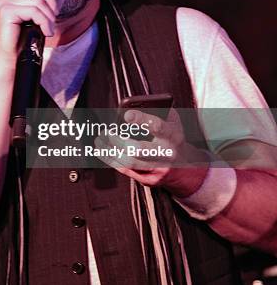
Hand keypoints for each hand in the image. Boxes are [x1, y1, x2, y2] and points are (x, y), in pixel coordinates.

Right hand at [0, 0, 65, 64]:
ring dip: (49, 15)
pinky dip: (45, 22)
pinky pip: (34, 10)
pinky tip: (46, 32)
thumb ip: (45, 1)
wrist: (10, 62)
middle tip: (54, 17)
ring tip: (49, 29)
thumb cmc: (24, 41)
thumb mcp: (37, 16)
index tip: (55, 9)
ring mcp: (2, 2)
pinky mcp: (5, 12)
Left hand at [94, 107, 210, 197]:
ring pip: (129, 162)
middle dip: (119, 141)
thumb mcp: (172, 121)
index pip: (158, 127)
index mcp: (173, 136)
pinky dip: (111, 159)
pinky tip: (102, 150)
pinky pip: (126, 170)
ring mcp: (157, 169)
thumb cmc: (172, 138)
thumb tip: (132, 105)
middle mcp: (166, 155)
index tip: (127, 115)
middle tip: (107, 132)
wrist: (184, 167)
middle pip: (139, 150)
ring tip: (99, 140)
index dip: (142, 120)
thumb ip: (157, 111)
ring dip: (110, 151)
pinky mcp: (148, 180)